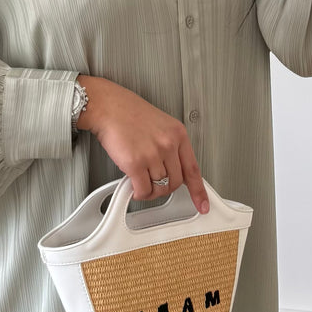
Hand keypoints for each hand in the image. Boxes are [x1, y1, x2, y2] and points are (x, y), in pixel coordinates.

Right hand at [75, 75, 209, 213]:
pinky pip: (143, 189)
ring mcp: (153, 154)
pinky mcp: (135, 163)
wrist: (108, 107)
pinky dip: (138, 193)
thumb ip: (171, 147)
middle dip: (164, 188)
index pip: (193, 169)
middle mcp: (168, 144)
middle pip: (175, 182)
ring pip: (159, 188)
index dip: (199, 191)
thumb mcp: (161, 125)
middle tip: (153, 184)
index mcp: (178, 134)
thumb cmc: (129, 113)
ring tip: (141, 182)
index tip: (202, 204)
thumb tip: (172, 169)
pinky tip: (133, 187)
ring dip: (149, 190)